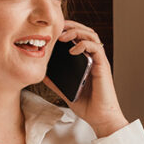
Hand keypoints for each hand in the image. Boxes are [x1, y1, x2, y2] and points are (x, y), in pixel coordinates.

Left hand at [43, 21, 129, 137]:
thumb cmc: (88, 106)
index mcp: (86, 61)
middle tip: (57, 27)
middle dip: (72, 25)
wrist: (100, 118)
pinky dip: (84, 44)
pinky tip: (72, 50)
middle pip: (86, 31)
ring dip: (77, 31)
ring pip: (92, 35)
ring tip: (62, 37)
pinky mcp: (102, 66)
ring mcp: (99, 61)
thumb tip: (41, 73)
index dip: (68, 30)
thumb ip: (55, 82)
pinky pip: (96, 48)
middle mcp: (94, 58)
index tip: (53, 30)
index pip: (79, 37)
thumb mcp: (65, 91)